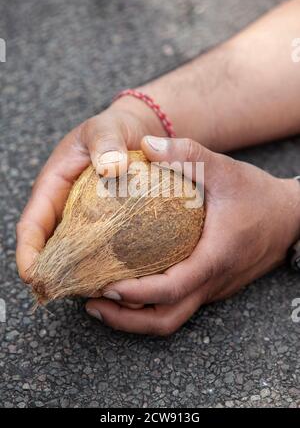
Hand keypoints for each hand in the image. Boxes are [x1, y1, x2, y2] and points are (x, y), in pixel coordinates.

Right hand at [16, 98, 164, 281]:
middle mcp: (63, 206)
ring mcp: (82, 216)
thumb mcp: (106, 128)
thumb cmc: (114, 128)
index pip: (32, 224)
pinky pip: (96, 247)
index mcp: (52, 186)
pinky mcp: (102, 222)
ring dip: (77, 273)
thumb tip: (111, 169)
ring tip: (94, 293)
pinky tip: (116, 278)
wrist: (134, 131)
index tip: (33, 276)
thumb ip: (106, 143)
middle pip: (49, 246)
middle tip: (64, 294)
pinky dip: (101, 263)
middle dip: (52, 273)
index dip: (28, 252)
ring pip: (73, 252)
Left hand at [86, 136, 299, 334]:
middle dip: (126, 319)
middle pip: (165, 320)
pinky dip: (150, 304)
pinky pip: (179, 304)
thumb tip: (145, 144)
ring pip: (171, 318)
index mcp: (214, 259)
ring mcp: (213, 288)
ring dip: (135, 316)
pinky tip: (131, 285)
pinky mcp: (212, 285)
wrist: (291, 218)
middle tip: (92, 303)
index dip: (136, 294)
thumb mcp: (224, 169)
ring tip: (103, 301)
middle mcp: (212, 282)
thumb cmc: (259, 195)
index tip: (105, 287)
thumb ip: (187, 155)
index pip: (171, 290)